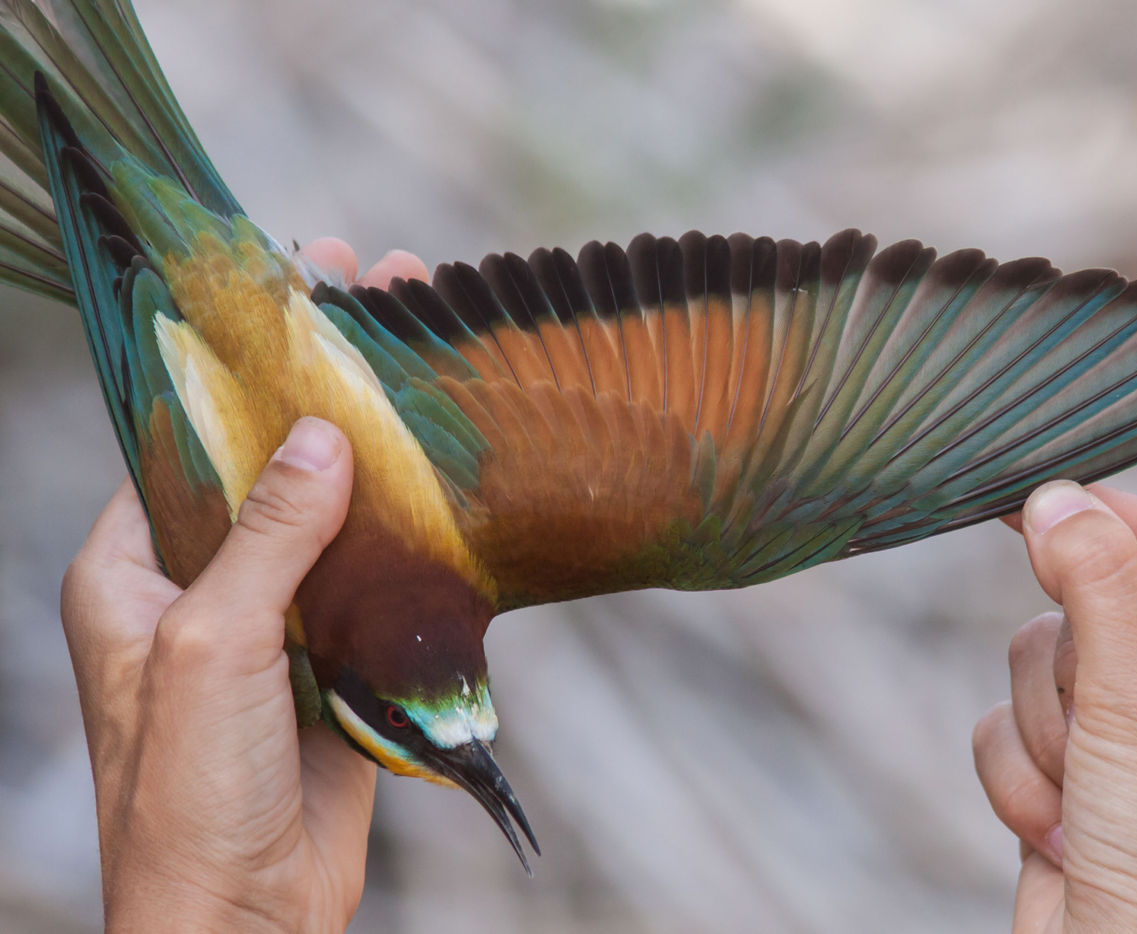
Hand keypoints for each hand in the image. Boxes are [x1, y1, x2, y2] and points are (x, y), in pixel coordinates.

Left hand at [60, 243, 423, 932]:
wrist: (247, 920)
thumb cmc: (188, 794)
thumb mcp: (211, 647)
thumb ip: (265, 538)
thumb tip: (321, 435)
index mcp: (131, 565)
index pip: (186, 431)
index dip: (244, 358)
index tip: (297, 284)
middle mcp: (200, 578)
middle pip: (269, 457)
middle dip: (325, 379)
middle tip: (379, 287)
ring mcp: (275, 614)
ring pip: (331, 508)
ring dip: (378, 443)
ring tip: (428, 351)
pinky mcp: (337, 652)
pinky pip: (375, 569)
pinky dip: (410, 521)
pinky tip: (452, 467)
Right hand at [972, 481, 1136, 932]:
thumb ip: (1100, 584)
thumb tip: (1052, 496)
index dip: (1100, 520)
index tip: (1023, 502)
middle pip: (1090, 604)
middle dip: (1070, 676)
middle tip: (1098, 733)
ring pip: (1036, 664)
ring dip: (1042, 733)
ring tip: (1084, 798)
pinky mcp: (1078, 768)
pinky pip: (1007, 721)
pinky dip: (1017, 774)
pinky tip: (1061, 830)